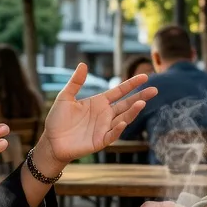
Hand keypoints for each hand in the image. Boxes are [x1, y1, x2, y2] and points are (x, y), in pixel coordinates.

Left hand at [41, 64, 158, 163]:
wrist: (51, 141)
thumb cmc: (58, 119)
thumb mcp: (65, 97)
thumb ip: (75, 82)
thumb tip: (83, 64)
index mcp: (99, 102)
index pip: (120, 91)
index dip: (132, 84)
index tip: (145, 76)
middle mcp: (105, 114)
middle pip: (127, 104)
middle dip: (140, 97)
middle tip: (155, 89)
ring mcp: (104, 128)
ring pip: (123, 118)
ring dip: (132, 111)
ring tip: (142, 102)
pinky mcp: (100, 141)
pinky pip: (112, 135)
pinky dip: (118, 129)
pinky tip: (123, 122)